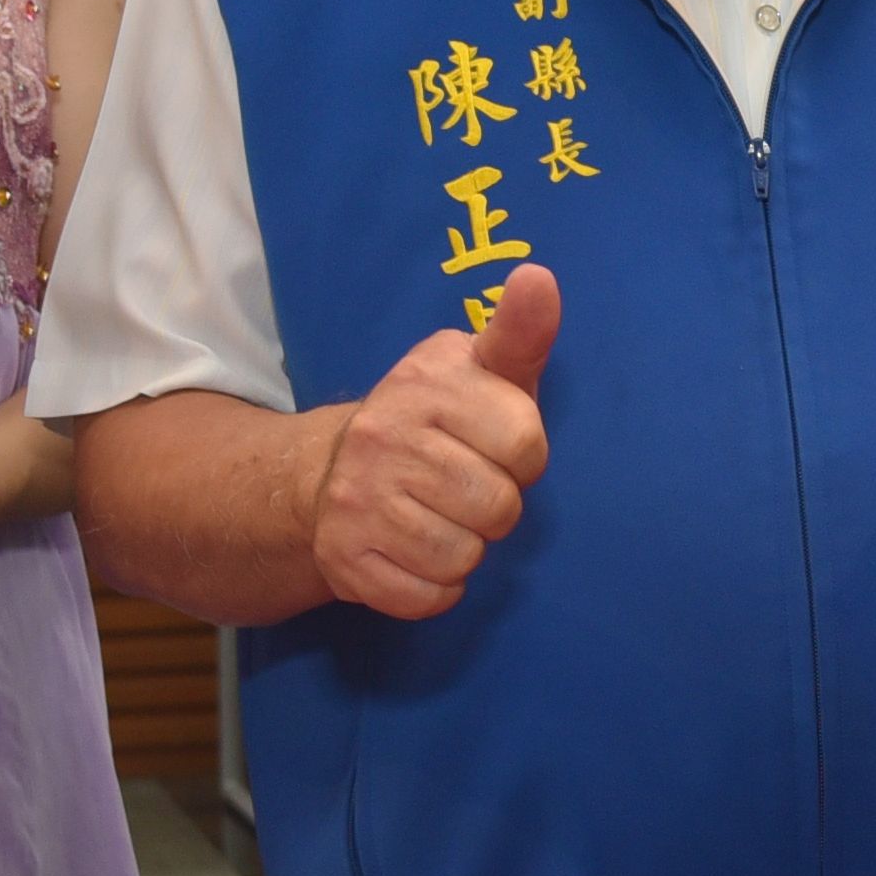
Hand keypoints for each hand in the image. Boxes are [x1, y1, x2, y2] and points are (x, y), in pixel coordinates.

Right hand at [313, 263, 557, 619]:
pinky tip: (416, 553)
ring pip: (463, 556)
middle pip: (497, 507)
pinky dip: (435, 587)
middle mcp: (383, 434)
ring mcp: (356, 498)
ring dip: (466, 549)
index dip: (523, 456)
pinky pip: (427, 597)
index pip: (526, 444)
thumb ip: (520, 332)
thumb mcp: (482, 370)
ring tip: (440, 517)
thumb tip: (540, 278)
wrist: (335, 472)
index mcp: (427, 381)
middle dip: (495, 506)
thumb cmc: (441, 422)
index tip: (494, 445)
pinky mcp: (344, 558)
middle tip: (465, 487)